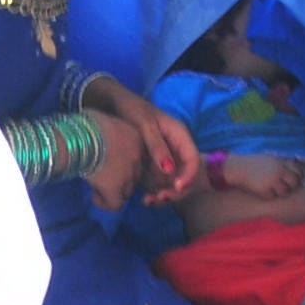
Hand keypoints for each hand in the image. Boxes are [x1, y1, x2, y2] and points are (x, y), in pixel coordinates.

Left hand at [81, 78, 201, 205]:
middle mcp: (174, 146)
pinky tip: (143, 197)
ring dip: (164, 192)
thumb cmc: (131, 109)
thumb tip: (169, 169)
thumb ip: (157, 146)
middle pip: (184, 173)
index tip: (176, 189)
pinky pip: (157, 179)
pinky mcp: (151, 161)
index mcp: (179, 134)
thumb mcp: (144, 125)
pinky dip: (153, 189)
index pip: (193, 158)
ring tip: (148, 201)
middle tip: (158, 199)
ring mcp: (163, 155)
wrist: (111, 104)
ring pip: (171, 179)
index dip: (188, 176)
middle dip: (175, 188)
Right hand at [214, 152, 304, 198]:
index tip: (289, 180)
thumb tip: (296, 163)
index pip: (298, 171)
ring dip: (279, 193)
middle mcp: (279, 170)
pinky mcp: (263, 189)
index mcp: (281, 161)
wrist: (234, 167)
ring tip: (271, 191)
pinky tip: (261, 192)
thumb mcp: (269, 157)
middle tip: (283, 188)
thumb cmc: (252, 162)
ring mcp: (272, 180)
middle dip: (290, 187)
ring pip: (284, 192)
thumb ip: (282, 162)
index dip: (296, 177)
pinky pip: (271, 197)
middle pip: (294, 183)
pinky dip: (267, 196)